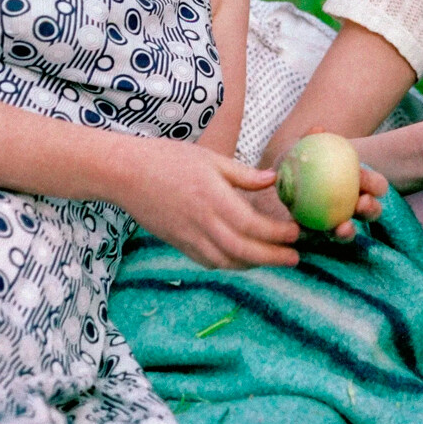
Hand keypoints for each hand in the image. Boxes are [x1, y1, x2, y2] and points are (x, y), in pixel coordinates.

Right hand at [114, 138, 300, 269]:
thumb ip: (243, 174)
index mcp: (214, 199)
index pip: (253, 225)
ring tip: (272, 259)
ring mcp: (189, 237)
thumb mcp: (210, 159)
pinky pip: (208, 261)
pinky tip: (240, 258)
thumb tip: (273, 179)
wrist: (126, 174)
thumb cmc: (169, 159)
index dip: (277, 233)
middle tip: (294, 258)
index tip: (296, 233)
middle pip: (244, 250)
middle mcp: (203, 223)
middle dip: (273, 257)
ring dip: (252, 264)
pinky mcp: (178, 243)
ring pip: (227, 261)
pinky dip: (228, 264)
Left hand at [266, 127, 389, 242]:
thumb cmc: (294, 160)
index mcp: (356, 183)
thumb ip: (309, 139)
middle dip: (371, 210)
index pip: (374, 185)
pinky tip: (307, 233)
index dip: (375, 186)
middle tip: (362, 204)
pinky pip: (318, 240)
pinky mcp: (314, 237)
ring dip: (349, 231)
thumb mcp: (299, 148)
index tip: (369, 184)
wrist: (274, 179)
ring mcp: (334, 224)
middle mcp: (350, 206)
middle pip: (369, 211)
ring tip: (343, 228)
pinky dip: (316, 237)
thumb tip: (319, 129)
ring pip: (348, 231)